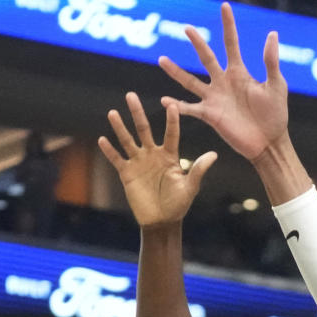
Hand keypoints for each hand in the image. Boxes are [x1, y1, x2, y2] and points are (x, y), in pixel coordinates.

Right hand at [98, 92, 216, 227]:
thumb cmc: (178, 204)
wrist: (162, 221)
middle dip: (137, 113)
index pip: (171, 133)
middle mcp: (153, 155)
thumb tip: (214, 154)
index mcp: (170, 156)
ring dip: (120, 127)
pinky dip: (110, 151)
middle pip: (144, 129)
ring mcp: (139, 162)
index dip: (171, 120)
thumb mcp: (190, 187)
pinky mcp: (127, 173)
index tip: (171, 104)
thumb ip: (198, 170)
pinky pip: (117, 159)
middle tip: (131, 95)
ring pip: (127, 141)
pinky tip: (102, 139)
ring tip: (112, 113)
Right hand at [158, 2, 288, 162]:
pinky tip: (164, 100)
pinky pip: (190, 109)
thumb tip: (272, 33)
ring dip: (176, 71)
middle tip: (186, 27)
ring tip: (161, 59)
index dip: (228, 25)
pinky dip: (177, 106)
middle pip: (206, 58)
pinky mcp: (210, 115)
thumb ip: (271, 61)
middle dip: (197, 42)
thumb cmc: (276, 114)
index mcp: (239, 72)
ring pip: (191, 81)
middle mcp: (223, 82)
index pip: (231, 43)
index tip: (224, 5)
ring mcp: (215, 98)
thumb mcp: (277, 85)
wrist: (270, 142)